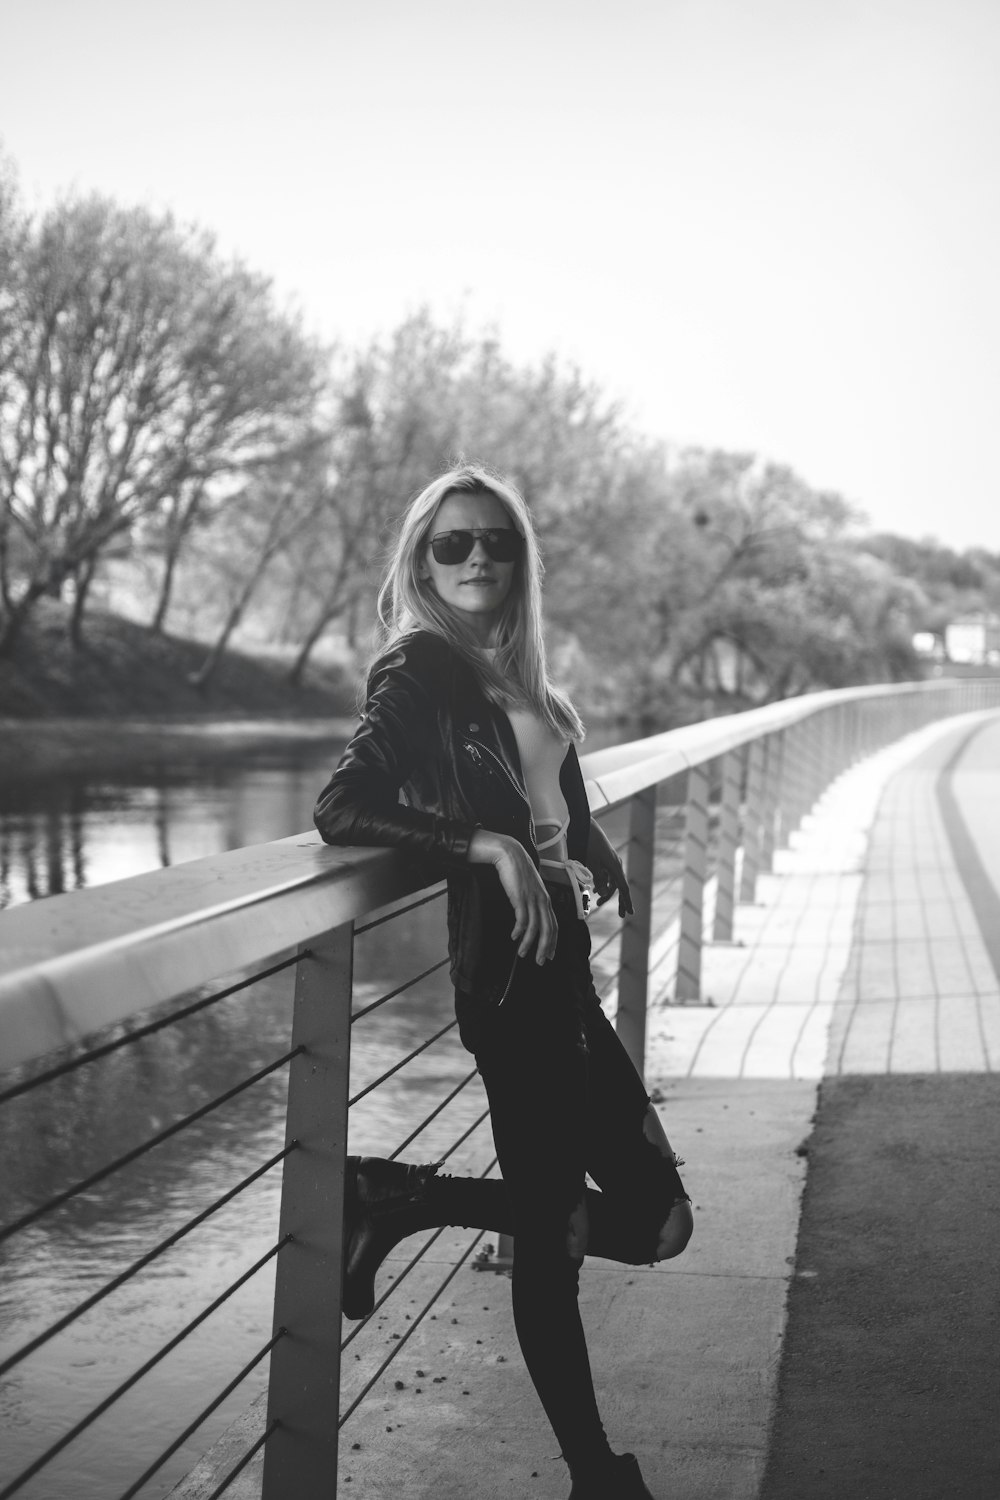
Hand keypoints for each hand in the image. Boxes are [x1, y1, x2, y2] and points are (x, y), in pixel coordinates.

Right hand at [468, 831, 556, 963]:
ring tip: (523, 954)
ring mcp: (532, 899)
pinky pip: (523, 919)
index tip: (550, 955)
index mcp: (546, 899)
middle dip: (545, 948)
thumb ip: (532, 900)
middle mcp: (542, 901)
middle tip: (540, 962)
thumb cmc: (517, 871)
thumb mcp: (529, 888)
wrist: (510, 854)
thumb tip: (528, 915)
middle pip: (548, 930)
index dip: (553, 942)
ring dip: (529, 943)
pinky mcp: (521, 897)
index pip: (554, 925)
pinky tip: (515, 937)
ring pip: (535, 928)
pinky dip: (520, 931)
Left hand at [586, 819, 633, 917]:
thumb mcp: (592, 863)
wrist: (587, 826)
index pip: (623, 888)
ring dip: (607, 892)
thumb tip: (604, 893)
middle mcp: (616, 865)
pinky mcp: (606, 859)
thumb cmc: (589, 844)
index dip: (626, 901)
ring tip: (598, 901)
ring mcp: (612, 862)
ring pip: (612, 881)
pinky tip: (596, 889)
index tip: (630, 912)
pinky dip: (603, 883)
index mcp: (615, 866)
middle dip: (620, 901)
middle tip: (622, 915)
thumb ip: (598, 879)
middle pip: (620, 887)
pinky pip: (608, 875)